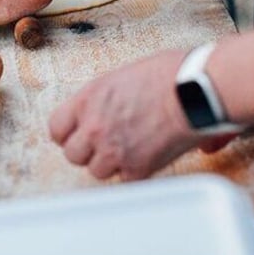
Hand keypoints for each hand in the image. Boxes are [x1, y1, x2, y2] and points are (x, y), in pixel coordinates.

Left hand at [49, 50, 235, 180]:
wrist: (197, 91)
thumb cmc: (172, 74)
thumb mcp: (127, 75)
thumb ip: (111, 97)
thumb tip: (116, 108)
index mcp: (89, 98)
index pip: (57, 127)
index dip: (68, 133)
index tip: (78, 134)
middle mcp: (95, 125)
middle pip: (73, 154)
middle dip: (89, 151)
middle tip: (105, 145)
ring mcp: (113, 150)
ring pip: (96, 171)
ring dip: (110, 164)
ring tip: (130, 150)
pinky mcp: (136, 168)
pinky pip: (125, 180)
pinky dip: (136, 172)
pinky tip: (148, 157)